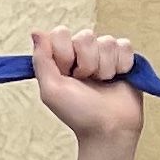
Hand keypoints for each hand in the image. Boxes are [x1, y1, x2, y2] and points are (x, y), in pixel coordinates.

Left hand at [29, 26, 147, 147]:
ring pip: (107, 41)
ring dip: (104, 67)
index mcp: (61, 59)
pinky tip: (117, 78)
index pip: (61, 33)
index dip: (64, 53)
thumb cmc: (78, 113)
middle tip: (86, 81)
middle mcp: (81, 54)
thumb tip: (35, 31)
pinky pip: (124, 45)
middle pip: (85, 35)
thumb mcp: (51, 90)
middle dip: (86, 62)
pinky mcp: (124, 57)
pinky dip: (121, 65)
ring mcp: (104, 54)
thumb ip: (41, 60)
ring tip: (102, 83)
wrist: (109, 128)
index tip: (66, 73)